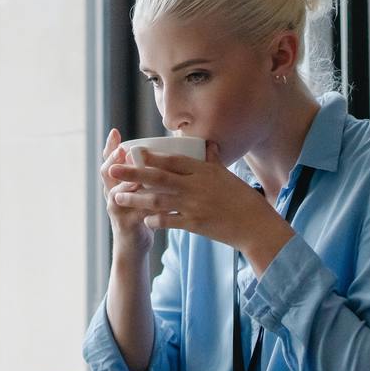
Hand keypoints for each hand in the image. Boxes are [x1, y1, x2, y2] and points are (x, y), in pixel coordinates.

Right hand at [99, 128, 154, 256]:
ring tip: (135, 174)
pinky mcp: (126, 224)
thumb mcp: (141, 192)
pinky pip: (135, 212)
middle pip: (107, 173)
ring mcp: (117, 209)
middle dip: (113, 160)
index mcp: (117, 183)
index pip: (110, 161)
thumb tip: (163, 152)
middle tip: (121, 150)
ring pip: (117, 193)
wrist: (134, 245)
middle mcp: (113, 194)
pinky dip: (146, 205)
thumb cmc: (142, 215)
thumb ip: (147, 176)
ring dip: (127, 183)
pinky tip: (157, 199)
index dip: (110, 147)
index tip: (115, 132)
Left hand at [107, 142, 295, 272]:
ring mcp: (194, 206)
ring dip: (135, 199)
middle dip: (133, 173)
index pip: (173, 160)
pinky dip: (155, 220)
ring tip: (116, 197)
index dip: (152, 156)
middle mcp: (196, 186)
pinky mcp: (195, 225)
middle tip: (113, 170)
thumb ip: (213, 161)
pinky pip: (169, 222)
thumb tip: (208, 144)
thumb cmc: (244, 200)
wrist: (256, 226)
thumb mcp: (228, 175)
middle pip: (159, 178)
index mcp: (204, 171)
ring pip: (158, 201)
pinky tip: (143, 219)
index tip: (133, 152)